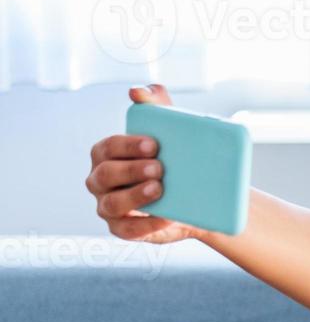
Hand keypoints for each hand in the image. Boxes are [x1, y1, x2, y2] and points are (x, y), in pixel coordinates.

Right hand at [85, 84, 208, 244]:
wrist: (196, 199)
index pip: (108, 147)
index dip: (128, 145)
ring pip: (112, 203)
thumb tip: (137, 91)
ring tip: (159, 189)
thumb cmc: (174, 160)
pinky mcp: (122, 229)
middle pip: (106, 174)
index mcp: (106, 155)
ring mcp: (108, 206)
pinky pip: (128, 230)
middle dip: (131, 170)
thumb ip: (156, 106)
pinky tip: (166, 218)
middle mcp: (100, 180)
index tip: (154, 144)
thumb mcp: (169, 132)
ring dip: (135, 196)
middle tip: (159, 167)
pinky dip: (146, 225)